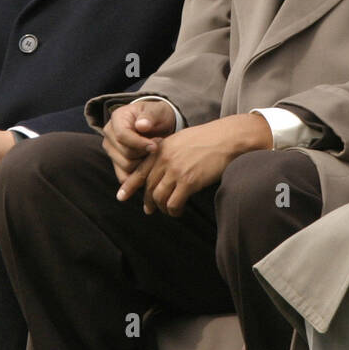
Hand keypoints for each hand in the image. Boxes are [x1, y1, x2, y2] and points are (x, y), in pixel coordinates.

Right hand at [101, 99, 175, 185]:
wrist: (157, 125)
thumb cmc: (157, 116)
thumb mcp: (156, 111)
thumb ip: (149, 116)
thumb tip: (141, 125)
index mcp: (117, 118)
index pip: (122, 135)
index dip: (139, 143)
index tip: (155, 146)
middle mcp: (109, 135)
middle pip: (125, 153)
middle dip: (145, 153)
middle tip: (159, 147)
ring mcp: (111, 150)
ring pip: (126, 166)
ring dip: (144, 163)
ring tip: (154, 153)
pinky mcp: (115, 163)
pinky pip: (124, 177)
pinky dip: (138, 174)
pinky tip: (148, 164)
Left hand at [117, 113, 271, 216]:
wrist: (227, 139)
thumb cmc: (209, 139)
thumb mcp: (181, 140)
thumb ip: (168, 152)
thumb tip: (162, 168)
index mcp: (162, 149)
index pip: (140, 170)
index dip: (129, 185)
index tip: (121, 196)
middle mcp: (165, 160)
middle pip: (149, 187)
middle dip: (148, 201)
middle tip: (149, 210)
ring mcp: (176, 171)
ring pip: (159, 197)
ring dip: (162, 208)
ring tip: (169, 211)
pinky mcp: (189, 182)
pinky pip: (174, 203)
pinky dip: (174, 210)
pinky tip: (179, 211)